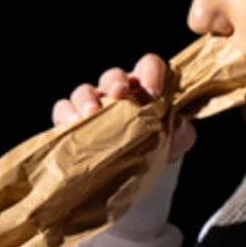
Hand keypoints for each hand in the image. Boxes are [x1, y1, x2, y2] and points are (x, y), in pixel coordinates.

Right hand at [51, 53, 196, 161]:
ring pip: (84, 90)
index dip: (151, 73)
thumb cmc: (153, 152)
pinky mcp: (72, 123)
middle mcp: (116, 94)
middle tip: (120, 94)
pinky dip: (67, 113)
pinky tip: (74, 124)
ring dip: (88, 98)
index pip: (148, 66)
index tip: (153, 93)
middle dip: (116, 82)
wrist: (132, 180)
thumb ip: (182, 132)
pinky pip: (63, 109)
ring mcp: (93, 106)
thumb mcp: (174, 143)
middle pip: (113, 76)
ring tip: (92, 113)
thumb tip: (180, 124)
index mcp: (144, 89)